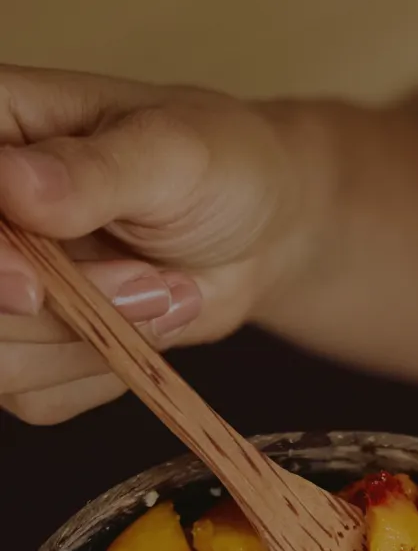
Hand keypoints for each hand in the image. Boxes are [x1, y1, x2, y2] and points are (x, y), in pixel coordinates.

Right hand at [0, 66, 304, 423]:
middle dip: (54, 316)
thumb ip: (91, 172)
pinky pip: (40, 396)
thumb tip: (14, 183)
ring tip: (163, 292)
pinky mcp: (27, 347)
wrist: (260, 232)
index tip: (32, 287)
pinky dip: (104, 373)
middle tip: (149, 284)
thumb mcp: (169, 153)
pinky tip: (147, 323)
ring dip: (91, 346)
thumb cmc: (217, 166)